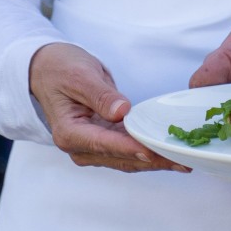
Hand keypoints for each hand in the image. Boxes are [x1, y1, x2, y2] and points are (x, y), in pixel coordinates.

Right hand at [29, 43, 183, 172]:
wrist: (46, 70)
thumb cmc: (60, 69)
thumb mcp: (80, 75)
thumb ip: (101, 95)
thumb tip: (122, 112)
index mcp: (70, 133)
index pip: (106, 144)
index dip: (132, 149)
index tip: (155, 152)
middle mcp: (80, 147)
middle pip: (121, 157)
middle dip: (152, 160)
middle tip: (183, 161)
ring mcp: (91, 147)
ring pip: (127, 159)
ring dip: (155, 161)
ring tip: (184, 162)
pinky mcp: (103, 141)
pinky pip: (127, 151)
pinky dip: (148, 152)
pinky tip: (169, 153)